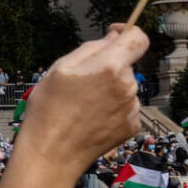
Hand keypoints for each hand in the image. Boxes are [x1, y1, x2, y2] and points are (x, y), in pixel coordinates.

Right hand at [16, 25, 148, 169]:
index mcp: (110, 67)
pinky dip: (112, 109)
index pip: (138, 38)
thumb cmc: (49, 111)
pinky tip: (91, 119)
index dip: (128, 32)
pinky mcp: (132, 126)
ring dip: (110, 90)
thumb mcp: (59, 69)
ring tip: (82, 106)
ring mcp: (132, 108)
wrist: (52, 156)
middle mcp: (127, 86)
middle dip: (108, 67)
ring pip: (125, 87)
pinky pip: (126, 108)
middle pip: (126, 65)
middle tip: (80, 83)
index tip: (114, 35)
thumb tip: (113, 37)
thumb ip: (90, 48)